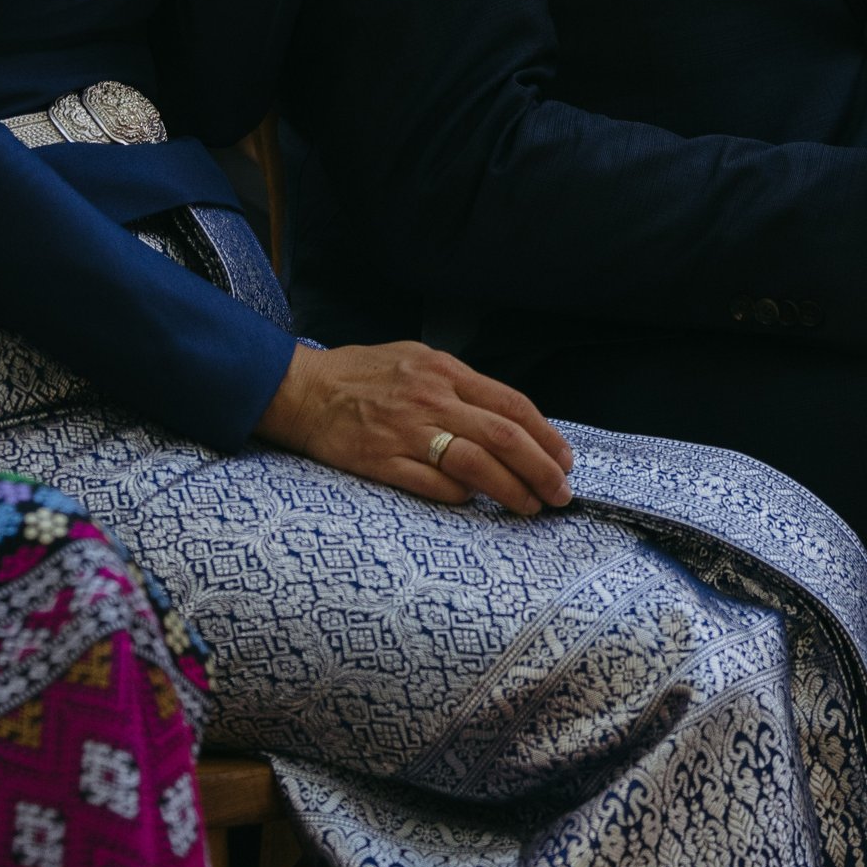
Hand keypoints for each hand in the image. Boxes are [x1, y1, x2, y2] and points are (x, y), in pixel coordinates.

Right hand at [254, 338, 574, 515]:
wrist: (301, 391)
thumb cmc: (360, 374)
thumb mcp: (415, 359)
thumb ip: (457, 384)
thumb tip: (502, 419)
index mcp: (444, 371)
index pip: (512, 405)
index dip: (546, 435)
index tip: (565, 459)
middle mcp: (431, 399)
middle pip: (504, 436)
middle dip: (542, 468)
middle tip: (560, 493)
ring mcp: (406, 433)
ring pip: (476, 465)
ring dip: (512, 490)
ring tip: (531, 507)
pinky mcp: (382, 462)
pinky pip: (434, 485)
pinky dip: (461, 497)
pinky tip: (475, 505)